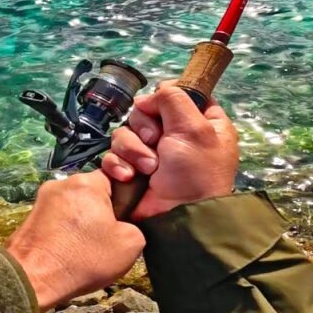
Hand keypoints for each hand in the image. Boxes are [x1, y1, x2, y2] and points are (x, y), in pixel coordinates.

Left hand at [4, 170, 145, 310]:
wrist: (33, 278)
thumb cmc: (83, 258)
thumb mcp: (130, 244)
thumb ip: (136, 225)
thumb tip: (124, 223)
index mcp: (86, 181)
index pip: (115, 178)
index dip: (124, 199)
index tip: (124, 219)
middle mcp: (61, 182)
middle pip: (92, 193)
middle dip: (101, 212)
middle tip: (106, 238)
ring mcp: (42, 198)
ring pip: (74, 207)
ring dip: (82, 222)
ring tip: (85, 248)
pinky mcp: (31, 215)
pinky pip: (57, 218)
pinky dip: (65, 231)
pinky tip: (68, 250)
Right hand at [102, 81, 238, 220]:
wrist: (178, 218)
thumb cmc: (196, 172)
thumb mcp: (195, 127)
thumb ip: (174, 98)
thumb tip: (151, 94)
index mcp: (200, 122)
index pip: (178, 94)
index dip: (166, 98)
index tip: (163, 108)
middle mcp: (174, 134)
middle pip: (144, 111)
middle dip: (145, 128)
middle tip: (156, 143)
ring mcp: (150, 153)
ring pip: (124, 132)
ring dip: (133, 149)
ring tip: (148, 168)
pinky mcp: (130, 169)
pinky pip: (113, 155)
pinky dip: (119, 164)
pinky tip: (130, 176)